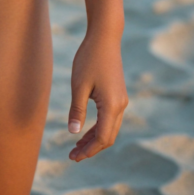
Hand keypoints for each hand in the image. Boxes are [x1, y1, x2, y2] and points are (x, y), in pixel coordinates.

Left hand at [67, 29, 127, 160]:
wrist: (105, 37)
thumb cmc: (89, 58)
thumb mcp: (79, 85)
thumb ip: (77, 110)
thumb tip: (73, 133)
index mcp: (111, 105)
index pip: (102, 138)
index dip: (88, 150)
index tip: (73, 157)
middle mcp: (120, 105)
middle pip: (108, 137)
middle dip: (91, 148)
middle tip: (72, 156)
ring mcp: (121, 100)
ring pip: (109, 128)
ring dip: (94, 139)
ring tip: (76, 146)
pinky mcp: (118, 94)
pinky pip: (109, 118)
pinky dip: (98, 127)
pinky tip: (84, 129)